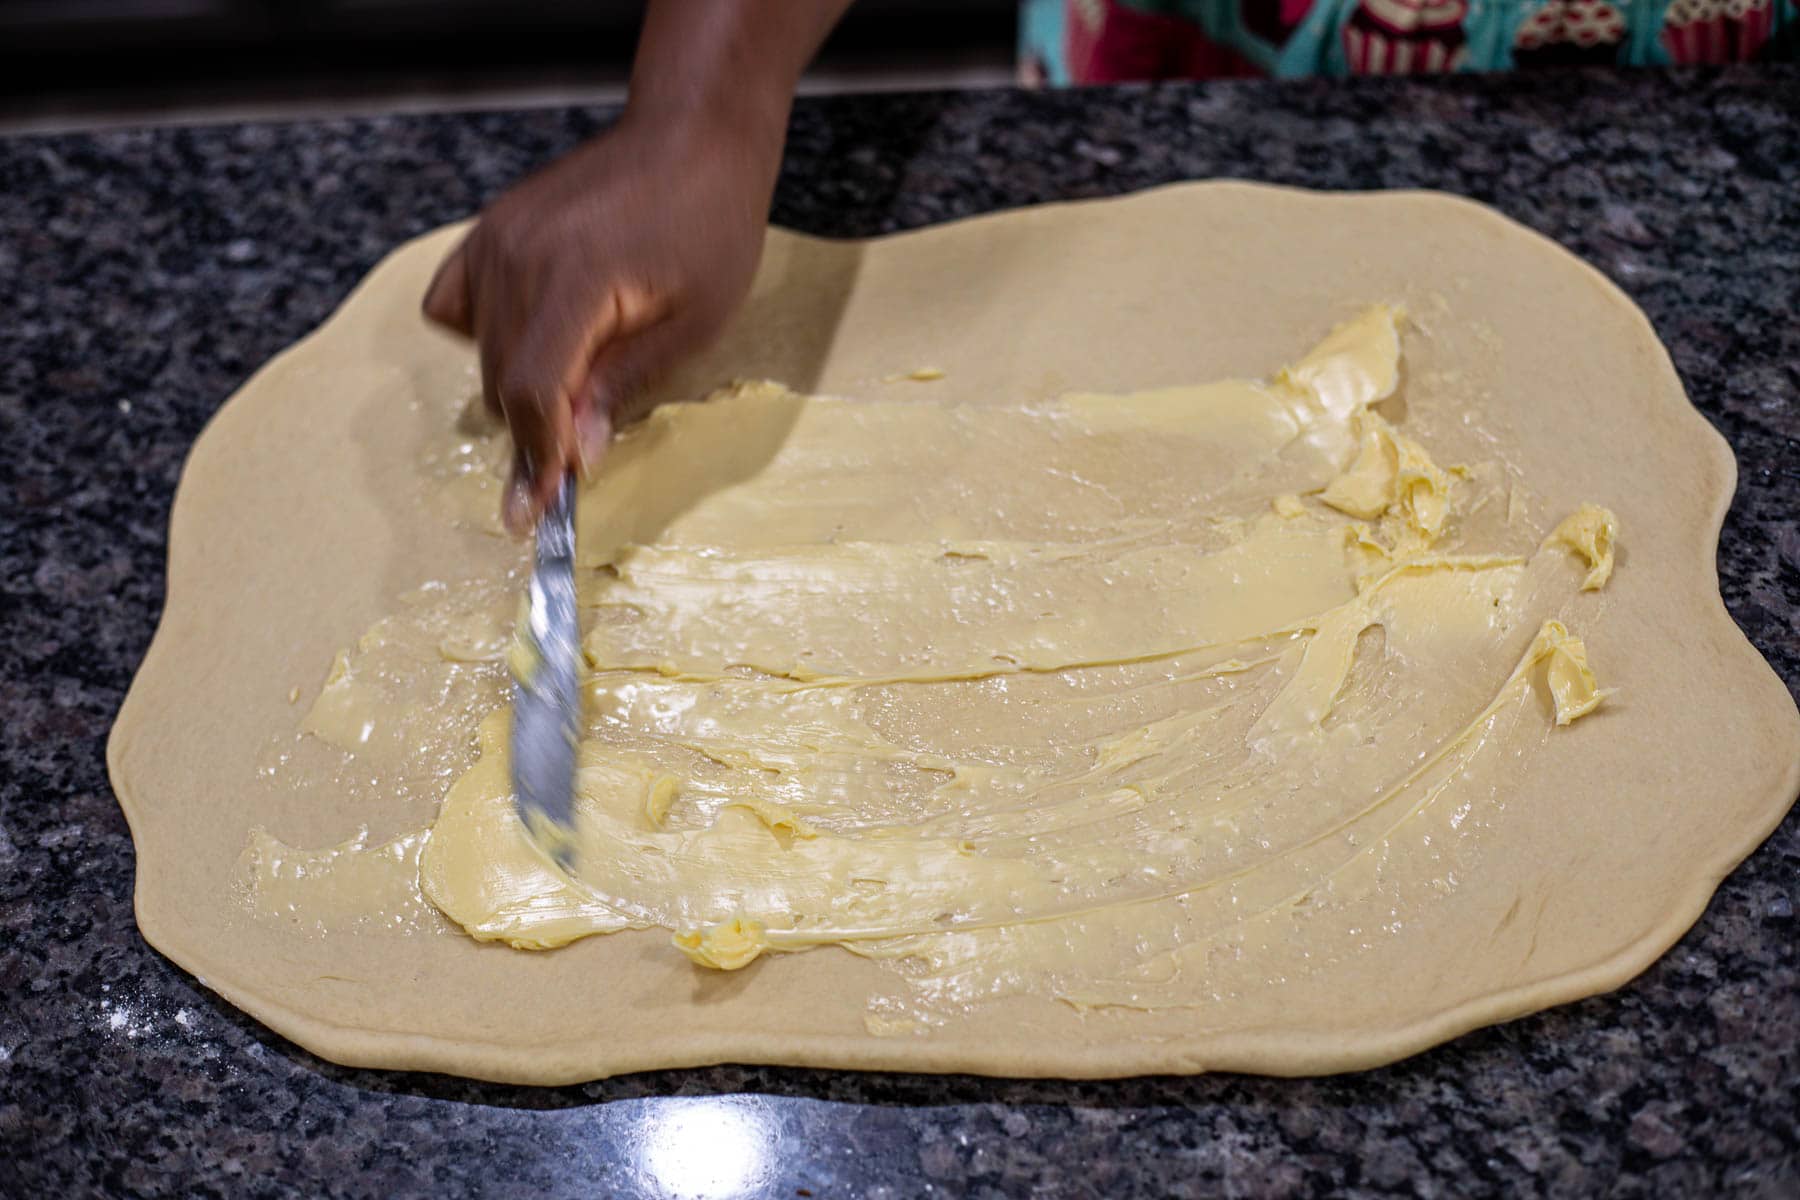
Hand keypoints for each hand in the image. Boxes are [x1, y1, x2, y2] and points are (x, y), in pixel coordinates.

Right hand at [422, 107, 781, 532]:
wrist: (691, 137)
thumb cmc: (710, 224)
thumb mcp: (693, 322)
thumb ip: (623, 385)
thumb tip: (577, 454)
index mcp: (576, 277)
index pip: (533, 391)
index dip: (539, 457)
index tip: (542, 509)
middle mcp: (518, 254)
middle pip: (503, 382)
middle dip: (538, 433)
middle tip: (575, 463)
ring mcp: (495, 239)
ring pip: (481, 355)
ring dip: (520, 390)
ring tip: (577, 387)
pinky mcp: (488, 231)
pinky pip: (455, 309)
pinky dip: (484, 340)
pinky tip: (531, 342)